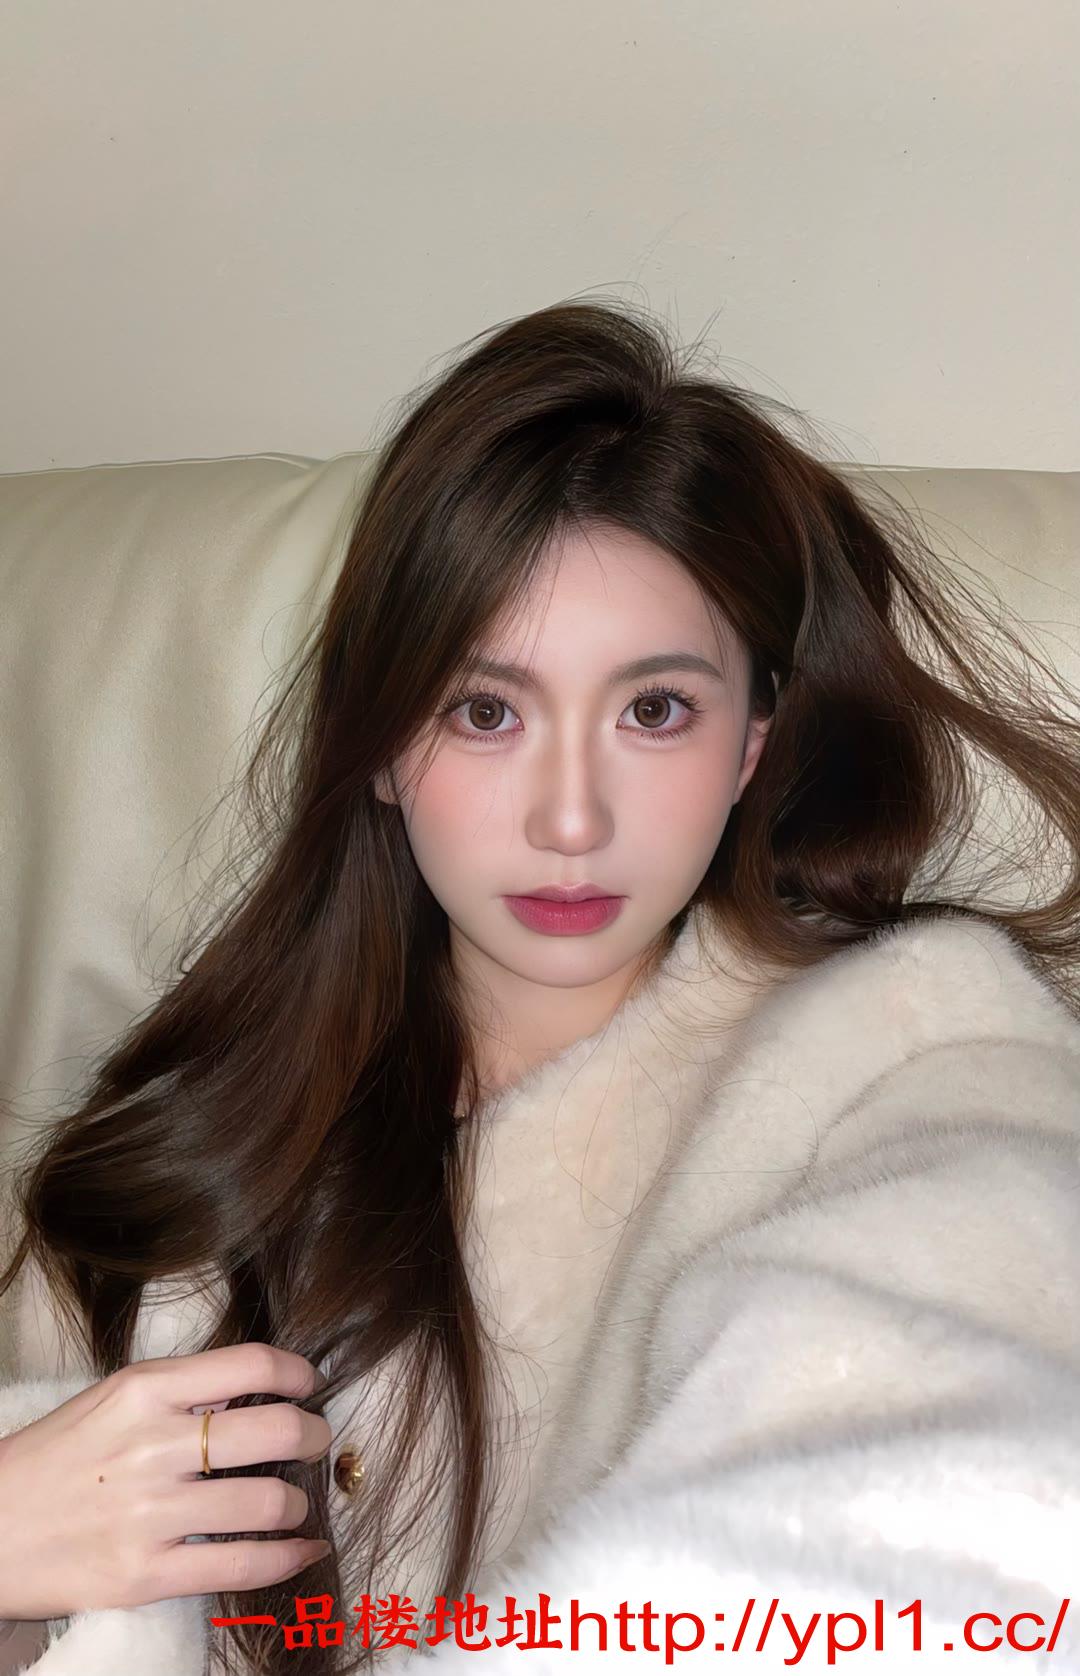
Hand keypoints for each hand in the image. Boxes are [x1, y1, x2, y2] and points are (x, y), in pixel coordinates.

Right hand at [0, 1343, 332, 1618]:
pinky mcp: (144, 1576)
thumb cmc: (55, 1458)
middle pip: (274, 1429)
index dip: (296, 1372)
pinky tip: (302, 1549)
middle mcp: (152, 1445)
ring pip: (266, 1502)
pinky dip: (287, 1558)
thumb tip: (254, 1391)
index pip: (249, 1364)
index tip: (309, 1383)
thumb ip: (180, 1393)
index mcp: (144, 1390)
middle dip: (313, 1434)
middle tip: (316, 1439)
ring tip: (292, 1502)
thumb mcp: (112, 1399)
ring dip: (296, 1502)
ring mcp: (150, 1514)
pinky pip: (240, 1567)